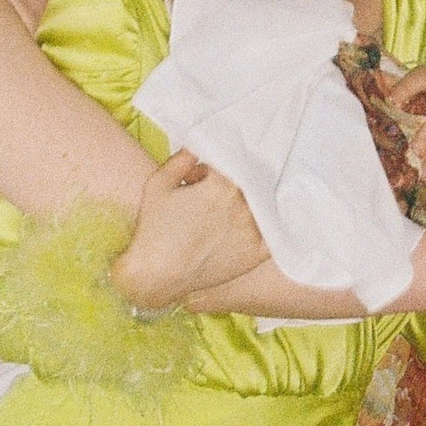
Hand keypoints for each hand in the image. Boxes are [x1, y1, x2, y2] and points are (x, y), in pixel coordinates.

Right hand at [110, 152, 264, 307]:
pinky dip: (265, 226)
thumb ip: (181, 159)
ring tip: (220, 215)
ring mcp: (253, 230)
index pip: (229, 165)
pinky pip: (270, 233)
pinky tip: (248, 227)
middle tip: (207, 198)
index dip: (211, 171)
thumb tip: (198, 150)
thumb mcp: (159, 183)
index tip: (198, 179)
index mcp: (223, 185)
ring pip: (259, 206)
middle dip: (228, 186)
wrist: (157, 275)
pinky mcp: (257, 253)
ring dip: (245, 203)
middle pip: (245, 185)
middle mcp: (243, 206)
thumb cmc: (154, 229)